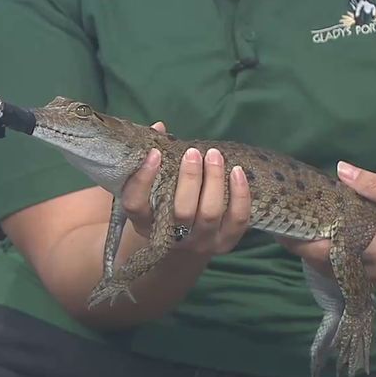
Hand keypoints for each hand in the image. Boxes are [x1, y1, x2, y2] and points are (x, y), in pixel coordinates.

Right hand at [121, 122, 252, 256]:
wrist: (185, 249)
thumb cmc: (166, 209)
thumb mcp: (153, 192)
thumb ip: (154, 161)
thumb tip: (159, 127)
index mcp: (145, 224)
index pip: (136, 205)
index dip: (142, 180)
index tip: (155, 153)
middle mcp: (171, 238)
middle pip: (182, 211)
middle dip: (190, 178)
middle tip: (193, 152)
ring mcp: (200, 243)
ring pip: (210, 213)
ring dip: (214, 180)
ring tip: (214, 155)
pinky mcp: (225, 243)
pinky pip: (237, 219)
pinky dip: (239, 194)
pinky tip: (237, 171)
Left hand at [277, 161, 375, 302]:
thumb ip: (373, 186)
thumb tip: (340, 169)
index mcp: (375, 250)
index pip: (325, 253)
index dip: (301, 246)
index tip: (283, 235)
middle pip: (336, 269)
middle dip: (317, 255)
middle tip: (301, 237)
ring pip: (356, 279)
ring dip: (341, 265)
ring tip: (329, 245)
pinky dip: (364, 273)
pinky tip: (364, 257)